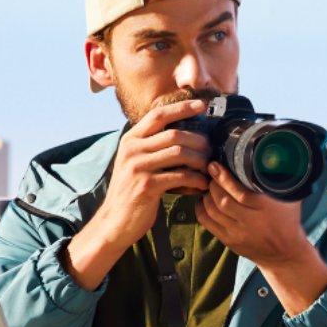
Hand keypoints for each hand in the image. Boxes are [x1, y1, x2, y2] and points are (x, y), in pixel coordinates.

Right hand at [65, 98, 210, 289]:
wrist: (115, 221)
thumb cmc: (132, 192)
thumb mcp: (136, 163)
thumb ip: (152, 147)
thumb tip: (182, 135)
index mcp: (130, 140)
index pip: (158, 115)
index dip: (181, 108)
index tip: (202, 105)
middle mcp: (132, 149)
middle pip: (174, 134)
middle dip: (198, 141)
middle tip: (211, 149)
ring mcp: (138, 167)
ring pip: (179, 153)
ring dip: (200, 160)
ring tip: (209, 168)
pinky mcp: (146, 186)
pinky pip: (179, 176)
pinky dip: (195, 180)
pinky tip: (202, 185)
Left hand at [197, 162, 326, 315]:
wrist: (285, 254)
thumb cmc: (288, 220)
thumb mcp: (291, 198)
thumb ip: (282, 178)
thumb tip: (277, 153)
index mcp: (265, 208)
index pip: (239, 191)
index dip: (223, 177)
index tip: (214, 165)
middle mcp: (250, 222)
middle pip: (222, 201)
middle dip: (212, 184)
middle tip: (211, 173)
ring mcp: (238, 233)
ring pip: (212, 211)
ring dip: (206, 196)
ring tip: (208, 186)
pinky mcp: (230, 241)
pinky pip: (208, 224)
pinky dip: (202, 210)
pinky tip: (203, 201)